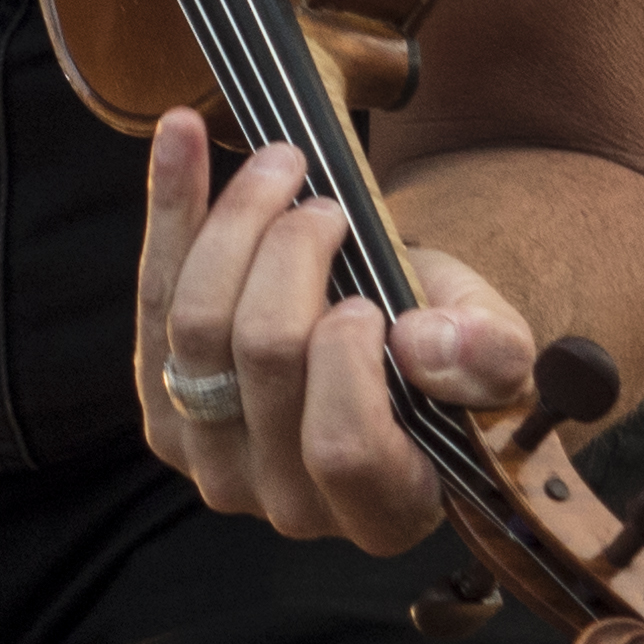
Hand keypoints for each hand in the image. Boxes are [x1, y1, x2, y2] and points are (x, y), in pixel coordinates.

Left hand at [134, 115, 533, 553]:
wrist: (384, 336)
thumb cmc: (440, 348)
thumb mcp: (490, 343)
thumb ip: (487, 351)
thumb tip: (424, 341)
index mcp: (384, 509)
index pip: (343, 445)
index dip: (348, 359)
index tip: (371, 297)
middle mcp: (289, 504)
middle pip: (262, 358)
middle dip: (293, 254)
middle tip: (329, 206)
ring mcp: (212, 461)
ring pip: (196, 323)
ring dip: (235, 221)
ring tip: (280, 164)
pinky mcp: (161, 408)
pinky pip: (153, 296)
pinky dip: (170, 207)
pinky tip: (181, 134)